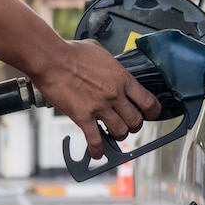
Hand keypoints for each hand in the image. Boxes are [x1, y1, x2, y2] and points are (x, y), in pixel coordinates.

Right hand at [30, 39, 161, 158]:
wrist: (51, 59)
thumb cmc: (71, 52)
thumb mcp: (99, 51)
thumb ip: (110, 63)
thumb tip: (111, 66)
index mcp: (122, 78)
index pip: (148, 101)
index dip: (153, 112)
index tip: (150, 114)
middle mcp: (114, 94)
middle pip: (136, 121)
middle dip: (134, 125)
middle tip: (127, 123)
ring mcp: (99, 107)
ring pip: (120, 132)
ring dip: (118, 135)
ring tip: (112, 133)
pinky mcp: (83, 117)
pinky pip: (95, 140)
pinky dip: (97, 150)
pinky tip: (97, 153)